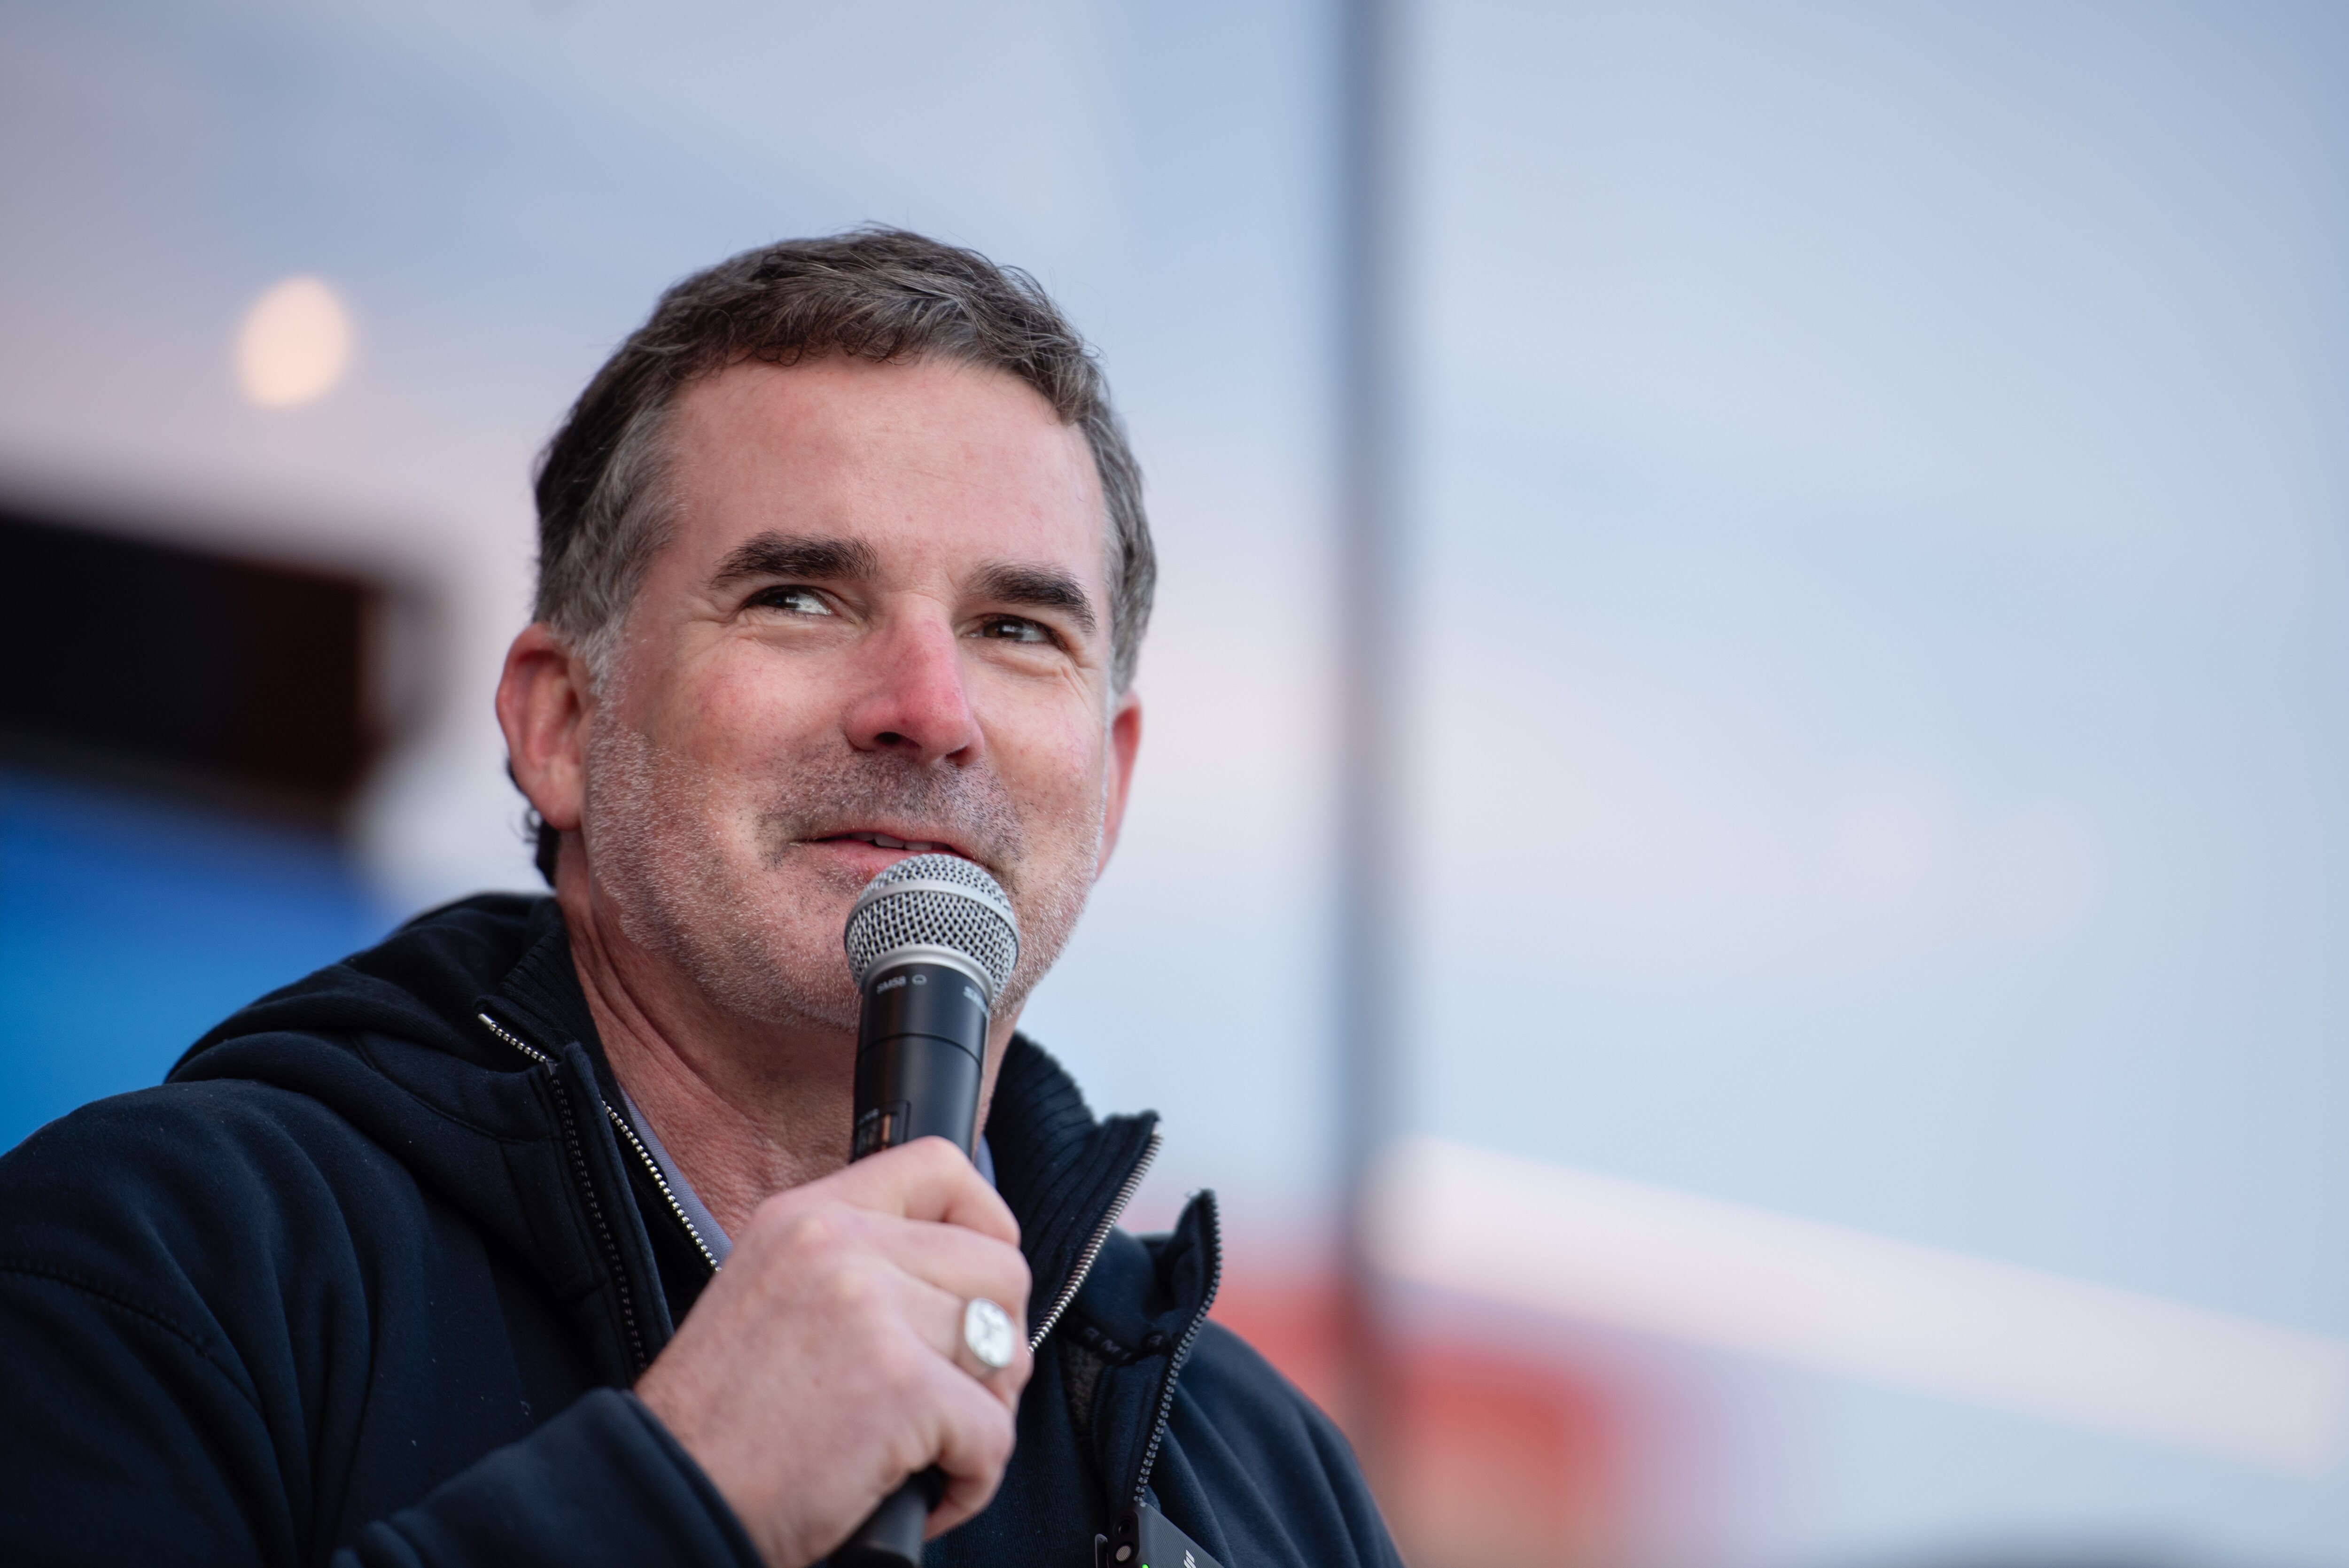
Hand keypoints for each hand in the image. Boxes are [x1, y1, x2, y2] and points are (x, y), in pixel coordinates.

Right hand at [633, 1137, 1032, 1567]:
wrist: (666, 1500)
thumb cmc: (722, 1424)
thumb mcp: (772, 1295)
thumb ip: (855, 1266)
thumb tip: (961, 1281)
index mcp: (807, 1216)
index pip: (941, 1167)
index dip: (988, 1225)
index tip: (980, 1286)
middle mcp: (839, 1247)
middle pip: (1000, 1267)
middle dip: (996, 1342)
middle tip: (952, 1396)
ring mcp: (871, 1312)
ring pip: (1006, 1350)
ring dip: (984, 1415)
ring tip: (929, 1448)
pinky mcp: (899, 1387)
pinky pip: (994, 1434)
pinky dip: (974, 1480)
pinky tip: (924, 1494)